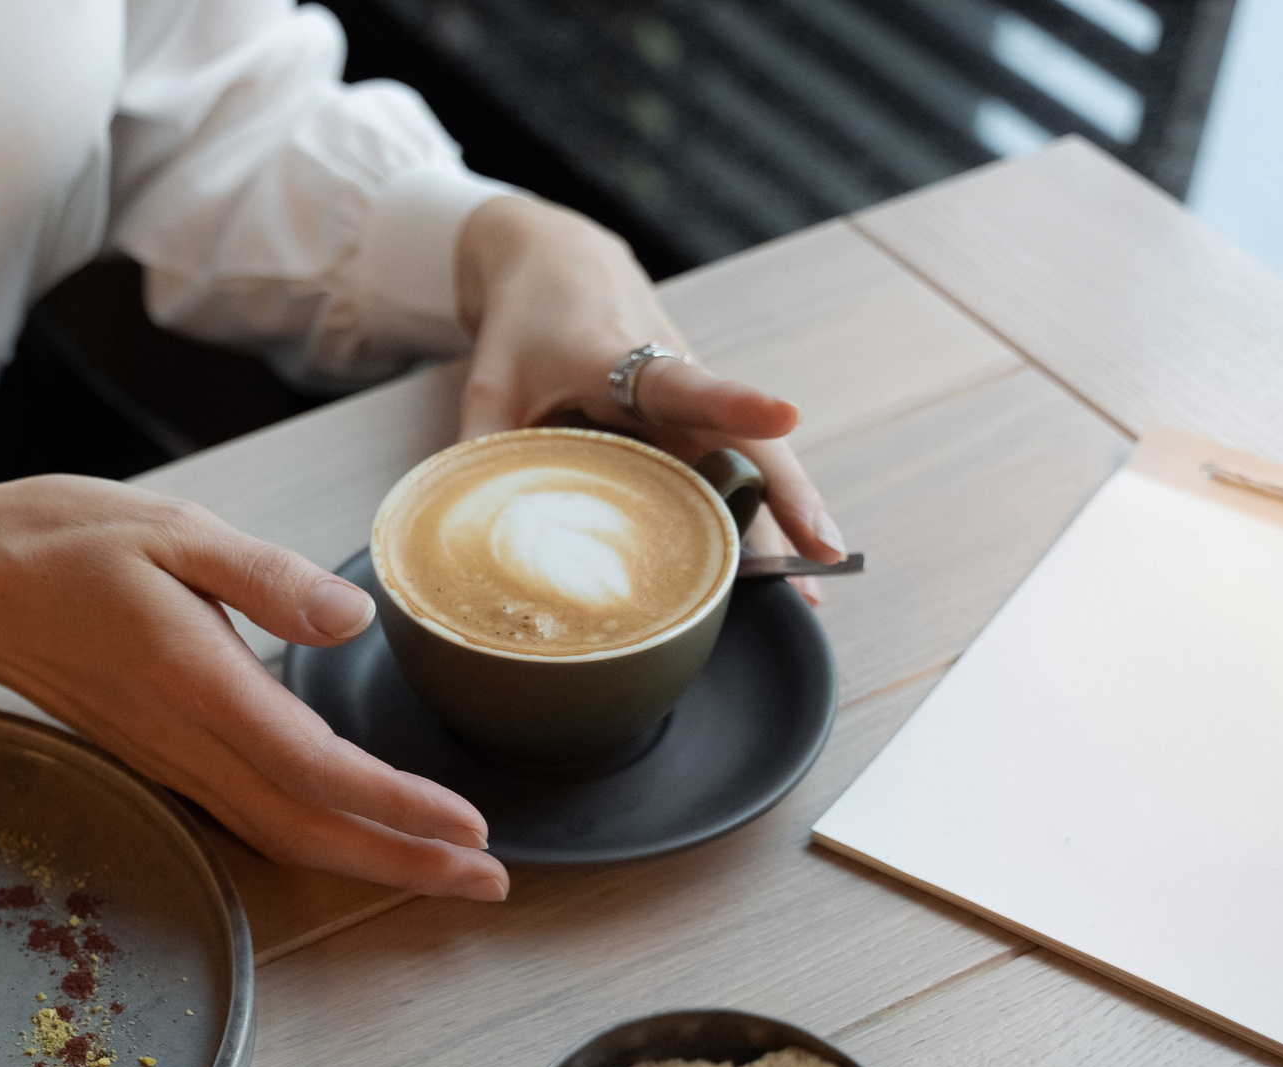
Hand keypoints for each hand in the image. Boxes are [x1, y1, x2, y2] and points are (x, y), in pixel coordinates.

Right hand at [0, 477, 511, 899]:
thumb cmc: (64, 543)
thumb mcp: (175, 529)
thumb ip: (268, 579)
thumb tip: (354, 619)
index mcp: (201, 682)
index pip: (317, 768)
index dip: (398, 807)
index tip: (470, 829)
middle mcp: (189, 740)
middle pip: (310, 829)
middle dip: (405, 864)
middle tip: (491, 884)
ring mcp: (173, 759)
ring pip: (283, 833)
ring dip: (370, 860)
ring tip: (448, 872)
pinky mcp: (165, 758)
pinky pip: (253, 818)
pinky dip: (320, 838)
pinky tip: (362, 837)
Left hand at [454, 197, 843, 595]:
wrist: (557, 260)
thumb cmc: (525, 321)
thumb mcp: (488, 380)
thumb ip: (480, 447)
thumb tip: (458, 522)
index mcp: (623, 360)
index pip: (686, 383)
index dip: (734, 403)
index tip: (787, 415)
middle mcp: (676, 380)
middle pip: (746, 440)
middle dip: (790, 497)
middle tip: (824, 552)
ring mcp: (690, 406)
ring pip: (750, 464)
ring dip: (784, 521)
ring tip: (811, 591)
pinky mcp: (691, 423)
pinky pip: (732, 473)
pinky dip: (757, 519)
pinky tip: (777, 571)